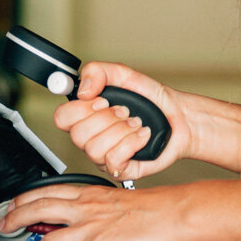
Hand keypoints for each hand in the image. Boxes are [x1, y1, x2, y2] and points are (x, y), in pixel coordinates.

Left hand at [0, 182, 188, 240]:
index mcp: (89, 193)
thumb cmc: (151, 207)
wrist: (171, 212)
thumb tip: (78, 216)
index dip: (24, 198)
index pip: (47, 190)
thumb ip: (94, 207)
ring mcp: (89, 228)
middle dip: (14, 217)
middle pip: (37, 207)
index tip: (13, 204)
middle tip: (3, 224)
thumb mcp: (115, 199)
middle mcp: (84, 207)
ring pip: (47, 238)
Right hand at [54, 61, 190, 182]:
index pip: (61, 118)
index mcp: (86, 115)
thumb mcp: (124, 75)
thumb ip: (97, 71)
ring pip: (94, 149)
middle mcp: (92, 137)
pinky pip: (113, 160)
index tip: (100, 100)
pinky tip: (141, 135)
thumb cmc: (151, 99)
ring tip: (135, 123)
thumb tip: (83, 90)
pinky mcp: (121, 169)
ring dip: (121, 131)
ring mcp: (104, 155)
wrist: (178, 117)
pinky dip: (131, 143)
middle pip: (77, 135)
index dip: (79, 109)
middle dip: (106, 119)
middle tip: (123, 111)